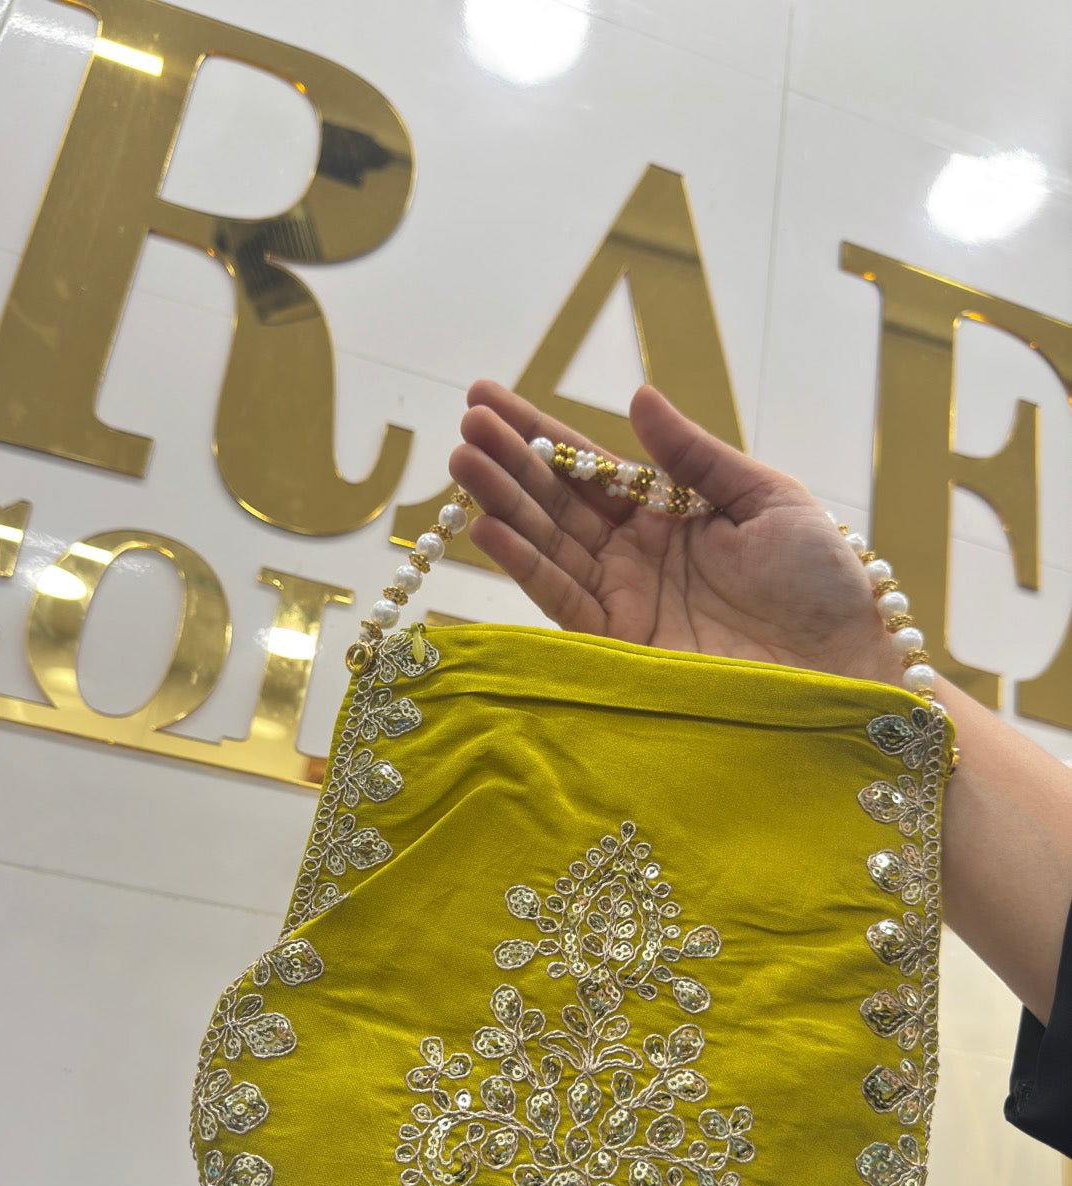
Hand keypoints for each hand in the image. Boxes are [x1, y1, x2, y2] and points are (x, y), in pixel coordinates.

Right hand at [450, 381, 901, 684]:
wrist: (846, 665)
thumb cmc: (823, 581)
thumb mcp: (767, 498)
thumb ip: (695, 456)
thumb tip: (637, 399)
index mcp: (672, 513)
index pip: (592, 467)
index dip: (540, 434)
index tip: (489, 398)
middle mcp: (638, 554)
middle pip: (558, 501)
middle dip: (509, 461)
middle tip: (464, 421)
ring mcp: (625, 599)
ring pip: (549, 543)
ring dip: (502, 503)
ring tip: (461, 461)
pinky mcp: (620, 645)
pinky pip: (561, 597)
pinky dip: (523, 564)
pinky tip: (487, 526)